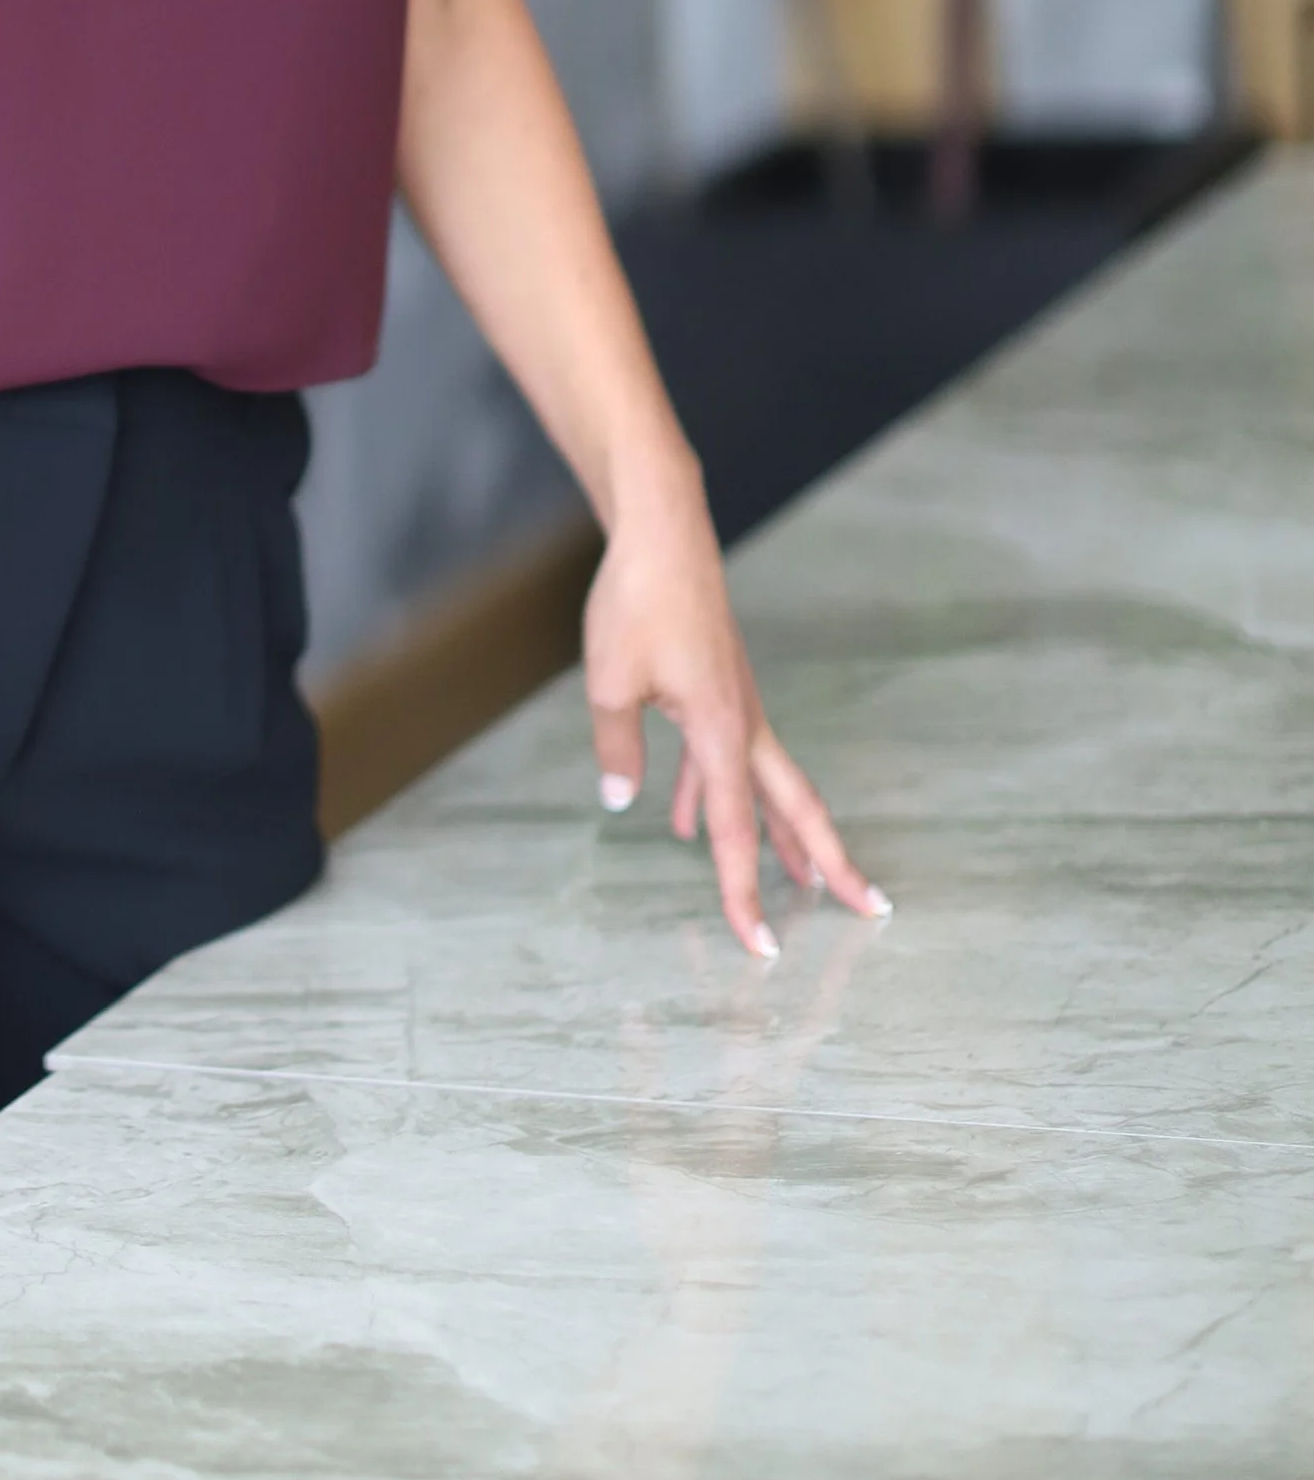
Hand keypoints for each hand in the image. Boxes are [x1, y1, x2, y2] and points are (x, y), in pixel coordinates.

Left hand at [582, 483, 889, 960]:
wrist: (662, 532)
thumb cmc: (637, 602)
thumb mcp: (610, 682)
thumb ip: (617, 748)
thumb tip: (621, 801)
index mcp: (721, 731)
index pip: (734, 832)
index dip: (742, 893)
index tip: (761, 947)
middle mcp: (741, 724)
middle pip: (794, 808)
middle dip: (829, 863)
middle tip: (869, 908)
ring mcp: (734, 705)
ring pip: (766, 785)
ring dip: (779, 835)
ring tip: (794, 885)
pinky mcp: (718, 688)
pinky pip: (724, 756)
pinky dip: (713, 793)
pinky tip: (683, 819)